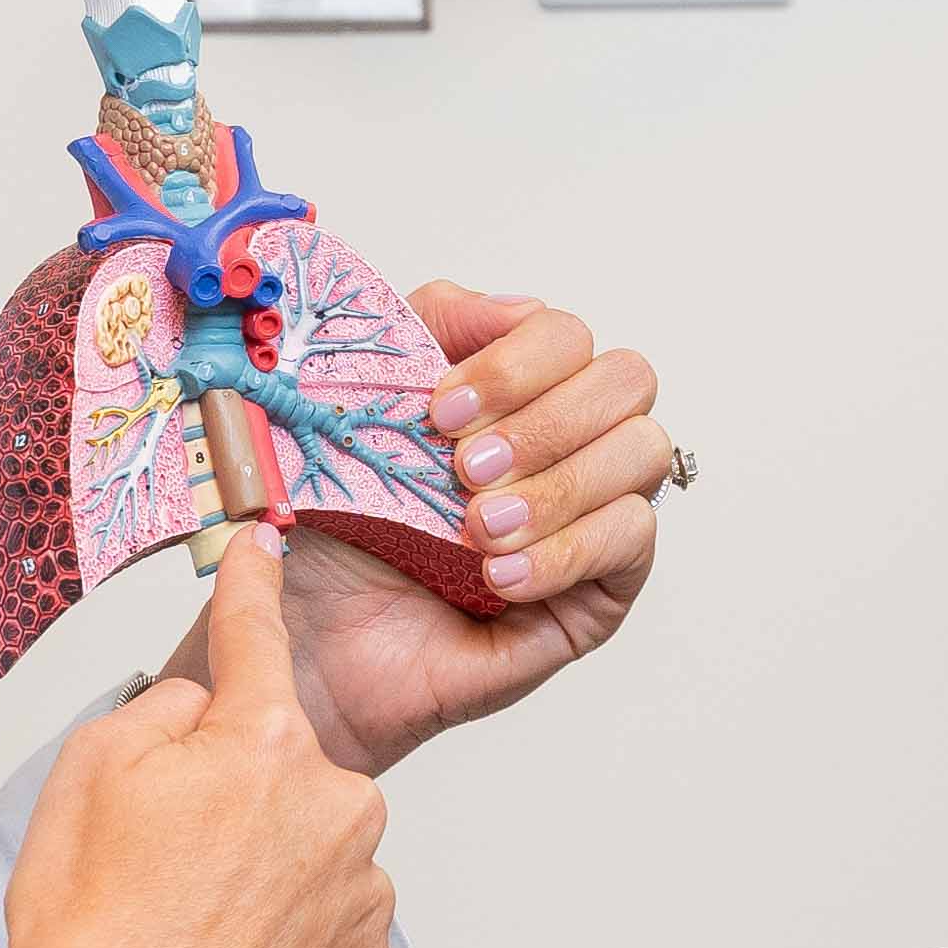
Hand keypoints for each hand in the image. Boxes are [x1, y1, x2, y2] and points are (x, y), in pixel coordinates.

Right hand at [0, 530, 394, 947]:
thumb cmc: (86, 926)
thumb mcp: (88, 771)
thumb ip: (164, 711)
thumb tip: (208, 707)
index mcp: (265, 744)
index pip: (259, 640)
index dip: (254, 589)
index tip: (267, 551)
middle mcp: (338, 807)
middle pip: (293, 772)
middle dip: (244, 800)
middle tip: (168, 865)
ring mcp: (364, 897)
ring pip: (321, 856)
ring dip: (272, 878)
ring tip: (193, 933)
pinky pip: (335, 934)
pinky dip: (292, 947)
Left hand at [175, 283, 666, 775]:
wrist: (305, 639)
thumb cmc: (330, 528)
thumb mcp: (357, 399)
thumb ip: (430, 326)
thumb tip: (517, 307)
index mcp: (513, 390)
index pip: (567, 334)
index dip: (515, 362)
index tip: (443, 408)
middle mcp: (563, 444)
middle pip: (627, 380)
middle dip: (546, 418)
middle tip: (465, 468)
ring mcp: (589, 515)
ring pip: (643, 453)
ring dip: (556, 486)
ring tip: (475, 528)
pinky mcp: (599, 592)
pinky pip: (631, 541)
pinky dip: (567, 549)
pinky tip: (500, 574)